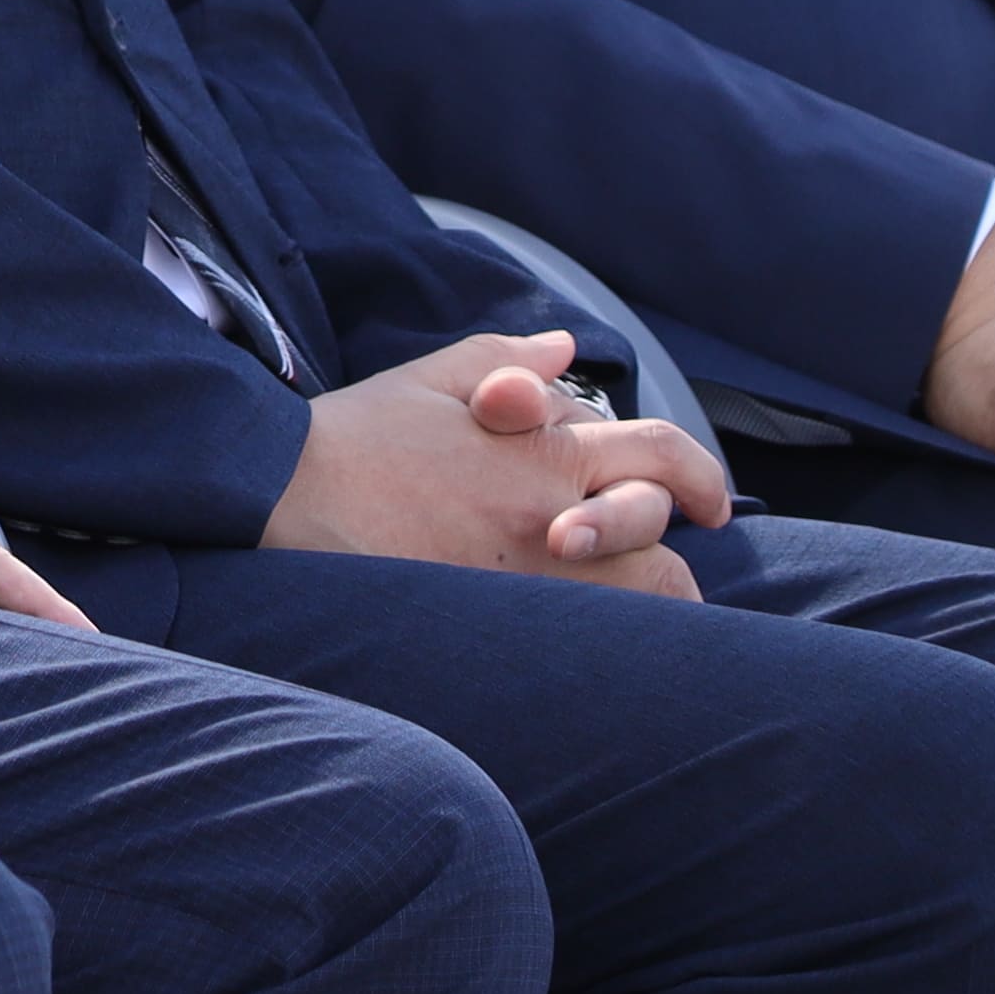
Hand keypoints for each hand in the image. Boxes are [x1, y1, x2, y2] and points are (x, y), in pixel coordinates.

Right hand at [261, 334, 722, 595]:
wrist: (287, 498)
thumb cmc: (356, 438)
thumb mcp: (428, 376)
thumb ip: (506, 358)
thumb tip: (564, 349)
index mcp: (546, 449)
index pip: (662, 455)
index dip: (700, 477)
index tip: (707, 502)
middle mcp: (554, 515)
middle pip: (664, 540)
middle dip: (676, 547)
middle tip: (670, 556)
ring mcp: (534, 578)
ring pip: (642, 602)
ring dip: (647, 598)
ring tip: (627, 600)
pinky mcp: (505, 626)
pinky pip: (592, 644)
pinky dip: (606, 637)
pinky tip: (584, 632)